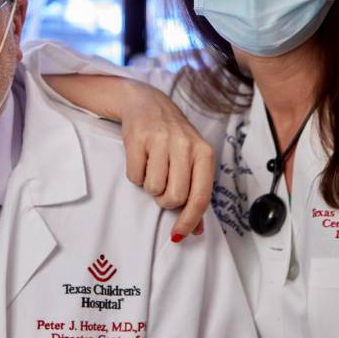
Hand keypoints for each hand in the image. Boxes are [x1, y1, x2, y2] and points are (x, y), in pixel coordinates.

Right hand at [120, 81, 214, 241]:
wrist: (147, 103)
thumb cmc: (173, 138)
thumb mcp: (192, 159)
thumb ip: (196, 193)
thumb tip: (196, 230)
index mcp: (204, 153)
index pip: (200, 197)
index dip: (189, 221)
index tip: (178, 234)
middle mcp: (185, 145)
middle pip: (175, 197)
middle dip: (166, 200)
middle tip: (163, 188)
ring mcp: (161, 140)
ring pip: (154, 189)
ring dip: (150, 187)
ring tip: (153, 169)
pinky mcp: (137, 138)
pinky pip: (135, 177)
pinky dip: (136, 176)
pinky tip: (141, 160)